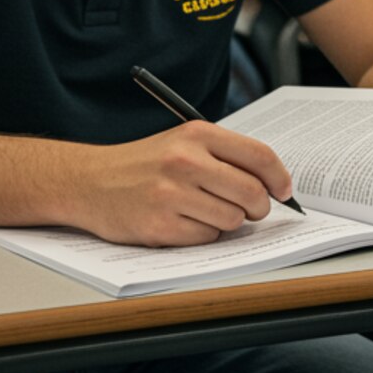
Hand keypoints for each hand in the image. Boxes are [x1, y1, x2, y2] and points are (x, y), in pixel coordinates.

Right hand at [71, 122, 294, 245]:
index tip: (284, 191)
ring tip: (204, 211)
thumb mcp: (183, 143)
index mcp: (197, 135)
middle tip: (251, 210)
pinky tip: (182, 222)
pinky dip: (202, 235)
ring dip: (227, 222)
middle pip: (252, 193)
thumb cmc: (144, 165)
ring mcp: (171, 194)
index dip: (280, 178)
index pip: (260, 156)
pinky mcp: (158, 225)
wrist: (88, 181)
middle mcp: (185, 161)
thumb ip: (225, 157)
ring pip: (232, 220)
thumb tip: (274, 184)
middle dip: (259, 207)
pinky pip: (207, 238)